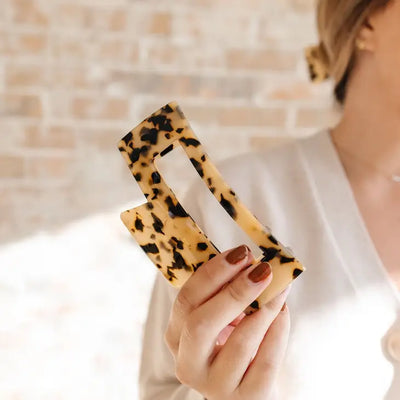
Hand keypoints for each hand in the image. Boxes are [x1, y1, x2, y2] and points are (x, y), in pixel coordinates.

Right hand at [164, 244, 290, 399]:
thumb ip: (227, 291)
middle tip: (262, 268)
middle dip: (234, 292)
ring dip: (264, 308)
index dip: (213, 274)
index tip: (241, 253)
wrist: (250, 386)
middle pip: (201, 324)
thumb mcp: (222, 316)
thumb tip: (253, 261)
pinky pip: (265, 362)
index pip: (186, 300)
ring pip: (239, 344)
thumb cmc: (233, 341)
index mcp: (177, 335)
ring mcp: (215, 387)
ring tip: (280, 287)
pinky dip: (278, 332)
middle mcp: (188, 363)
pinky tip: (283, 312)